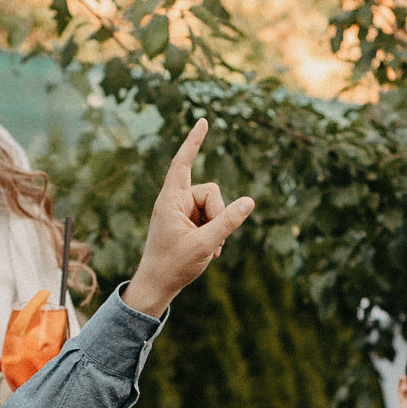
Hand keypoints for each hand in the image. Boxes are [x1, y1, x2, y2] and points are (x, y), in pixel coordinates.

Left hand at [122, 122, 254, 317]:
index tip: (203, 121)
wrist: (157, 286)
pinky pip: (210, 218)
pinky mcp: (187, 223)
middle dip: (219, 214)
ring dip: (217, 228)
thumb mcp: (205, 244)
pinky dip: (214, 234)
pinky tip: (210, 252)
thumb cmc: (173, 265)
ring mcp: (181, 212)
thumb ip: (228, 222)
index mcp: (170, 200)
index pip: (183, 163)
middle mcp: (175, 201)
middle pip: (211, 192)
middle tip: (214, 242)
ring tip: (209, 250)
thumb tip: (249, 201)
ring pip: (213, 206)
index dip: (194, 142)